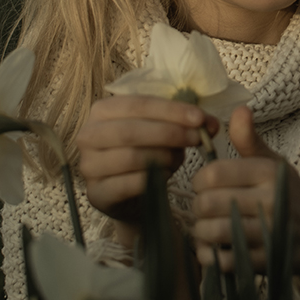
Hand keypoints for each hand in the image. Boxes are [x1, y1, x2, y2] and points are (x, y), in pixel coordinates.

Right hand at [77, 94, 218, 235]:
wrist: (134, 194)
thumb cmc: (149, 153)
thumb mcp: (167, 130)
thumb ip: (189, 123)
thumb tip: (211, 124)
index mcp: (103, 110)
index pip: (138, 104)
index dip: (171, 110)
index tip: (199, 118)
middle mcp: (88, 135)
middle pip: (131, 130)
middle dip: (169, 133)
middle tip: (196, 139)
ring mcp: (88, 166)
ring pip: (130, 157)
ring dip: (162, 157)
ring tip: (178, 159)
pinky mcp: (96, 193)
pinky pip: (128, 184)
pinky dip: (152, 179)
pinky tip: (165, 176)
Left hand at [192, 106, 299, 299]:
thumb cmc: (287, 193)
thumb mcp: (272, 163)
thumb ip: (249, 140)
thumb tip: (239, 109)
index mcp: (268, 172)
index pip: (212, 174)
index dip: (198, 180)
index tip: (204, 185)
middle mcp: (270, 201)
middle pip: (207, 203)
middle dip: (197, 207)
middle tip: (202, 209)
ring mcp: (268, 233)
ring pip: (211, 232)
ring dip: (201, 232)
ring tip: (206, 227)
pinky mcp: (264, 261)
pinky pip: (221, 260)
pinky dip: (210, 255)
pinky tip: (214, 248)